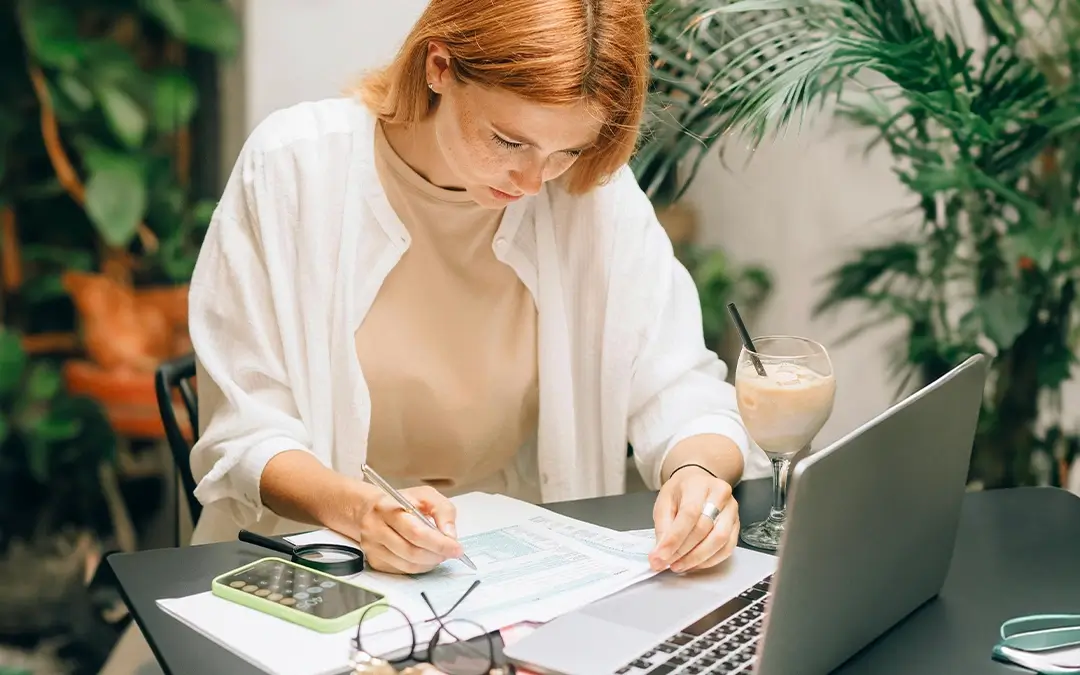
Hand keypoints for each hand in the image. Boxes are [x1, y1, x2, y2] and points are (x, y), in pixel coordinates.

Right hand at [346, 485, 463, 574]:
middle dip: (437, 555)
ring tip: (439, 553)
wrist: (371, 509)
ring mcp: (372, 547)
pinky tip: (425, 557)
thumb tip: (450, 536)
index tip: (456, 548)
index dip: (439, 543)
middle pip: (411, 552)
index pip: (416, 532)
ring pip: (407, 565)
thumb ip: (443, 511)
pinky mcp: (374, 561)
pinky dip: (419, 567)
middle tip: (450, 552)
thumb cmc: (402, 502)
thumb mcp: (426, 496)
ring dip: (430, 563)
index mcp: (388, 508)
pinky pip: (402, 570)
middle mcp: (375, 528)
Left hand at [649, 466, 738, 572]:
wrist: (698, 482)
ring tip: (679, 565)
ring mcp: (732, 510)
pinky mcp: (737, 525)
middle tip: (666, 563)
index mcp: (698, 485)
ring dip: (697, 558)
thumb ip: (662, 527)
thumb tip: (659, 555)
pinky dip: (710, 560)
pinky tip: (694, 563)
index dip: (674, 538)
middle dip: (683, 551)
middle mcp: (720, 495)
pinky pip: (728, 548)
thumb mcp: (664, 502)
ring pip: (720, 540)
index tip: (661, 556)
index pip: (689, 513)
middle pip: (704, 528)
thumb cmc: (681, 491)